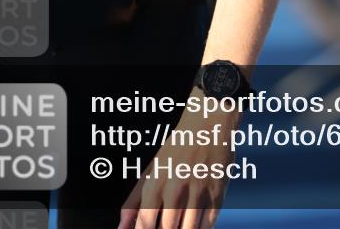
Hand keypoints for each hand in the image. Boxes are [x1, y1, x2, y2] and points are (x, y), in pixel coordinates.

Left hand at [117, 89, 239, 228]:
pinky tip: (193, 225)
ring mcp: (198, 192)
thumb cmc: (177, 147)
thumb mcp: (152, 169)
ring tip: (179, 224)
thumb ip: (134, 200)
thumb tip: (121, 227)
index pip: (145, 223)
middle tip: (166, 225)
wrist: (209, 122)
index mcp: (157, 181)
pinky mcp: (218, 195)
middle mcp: (176, 188)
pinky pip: (208, 226)